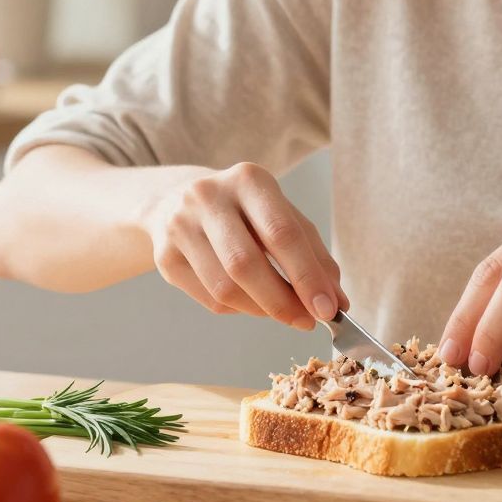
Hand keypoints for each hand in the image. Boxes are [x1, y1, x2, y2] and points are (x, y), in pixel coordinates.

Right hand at [137, 162, 345, 328]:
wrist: (177, 200)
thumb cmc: (245, 212)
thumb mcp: (282, 217)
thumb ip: (313, 255)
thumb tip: (337, 301)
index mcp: (249, 180)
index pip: (282, 233)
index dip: (307, 276)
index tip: (329, 308)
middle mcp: (208, 197)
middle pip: (246, 264)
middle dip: (283, 301)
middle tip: (307, 321)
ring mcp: (180, 226)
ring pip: (225, 288)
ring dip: (262, 310)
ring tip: (283, 313)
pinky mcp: (164, 256)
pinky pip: (209, 299)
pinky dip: (239, 309)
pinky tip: (252, 302)